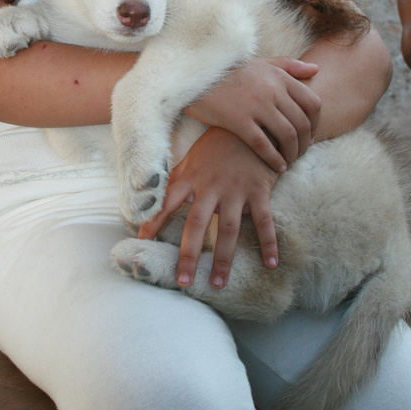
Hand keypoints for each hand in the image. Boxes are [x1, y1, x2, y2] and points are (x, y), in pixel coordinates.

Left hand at [138, 127, 279, 288]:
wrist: (252, 126)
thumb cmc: (217, 144)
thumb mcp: (192, 157)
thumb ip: (175, 178)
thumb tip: (150, 194)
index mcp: (191, 178)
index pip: (167, 203)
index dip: (153, 221)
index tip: (141, 240)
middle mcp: (211, 187)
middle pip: (197, 225)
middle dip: (189, 254)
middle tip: (183, 281)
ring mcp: (236, 190)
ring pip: (228, 230)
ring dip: (224, 258)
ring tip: (218, 283)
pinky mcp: (258, 191)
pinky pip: (264, 221)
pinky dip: (269, 243)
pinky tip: (270, 264)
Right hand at [187, 57, 320, 171]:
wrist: (196, 74)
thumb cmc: (229, 70)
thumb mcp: (261, 62)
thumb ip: (289, 65)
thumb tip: (316, 68)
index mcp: (280, 77)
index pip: (313, 103)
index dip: (317, 123)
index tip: (311, 135)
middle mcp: (272, 91)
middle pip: (303, 123)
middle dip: (306, 143)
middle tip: (301, 153)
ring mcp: (256, 106)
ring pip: (287, 136)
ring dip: (293, 153)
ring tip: (289, 161)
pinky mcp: (238, 120)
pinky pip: (264, 145)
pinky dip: (274, 159)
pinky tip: (277, 166)